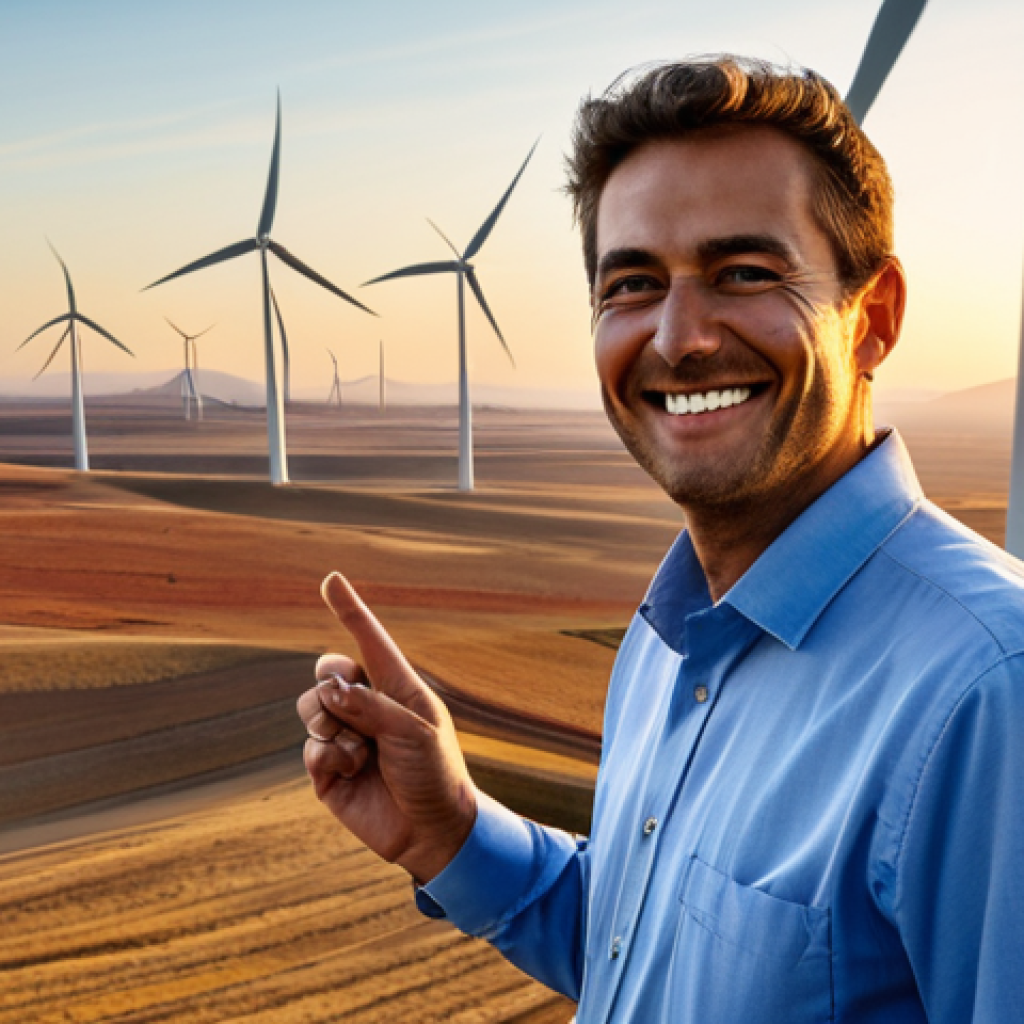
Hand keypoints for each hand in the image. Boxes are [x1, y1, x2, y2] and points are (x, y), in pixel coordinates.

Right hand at [297, 572, 477, 882]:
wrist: (432, 831)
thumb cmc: (436, 773)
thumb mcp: (413, 730)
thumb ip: (370, 705)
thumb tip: (327, 688)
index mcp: (396, 687)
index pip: (369, 640)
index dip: (349, 609)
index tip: (331, 579)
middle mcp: (367, 706)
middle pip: (328, 671)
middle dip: (332, 680)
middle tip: (347, 700)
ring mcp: (345, 737)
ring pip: (311, 707)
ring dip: (330, 723)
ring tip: (358, 748)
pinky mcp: (328, 770)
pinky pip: (311, 748)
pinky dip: (330, 756)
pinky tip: (354, 771)